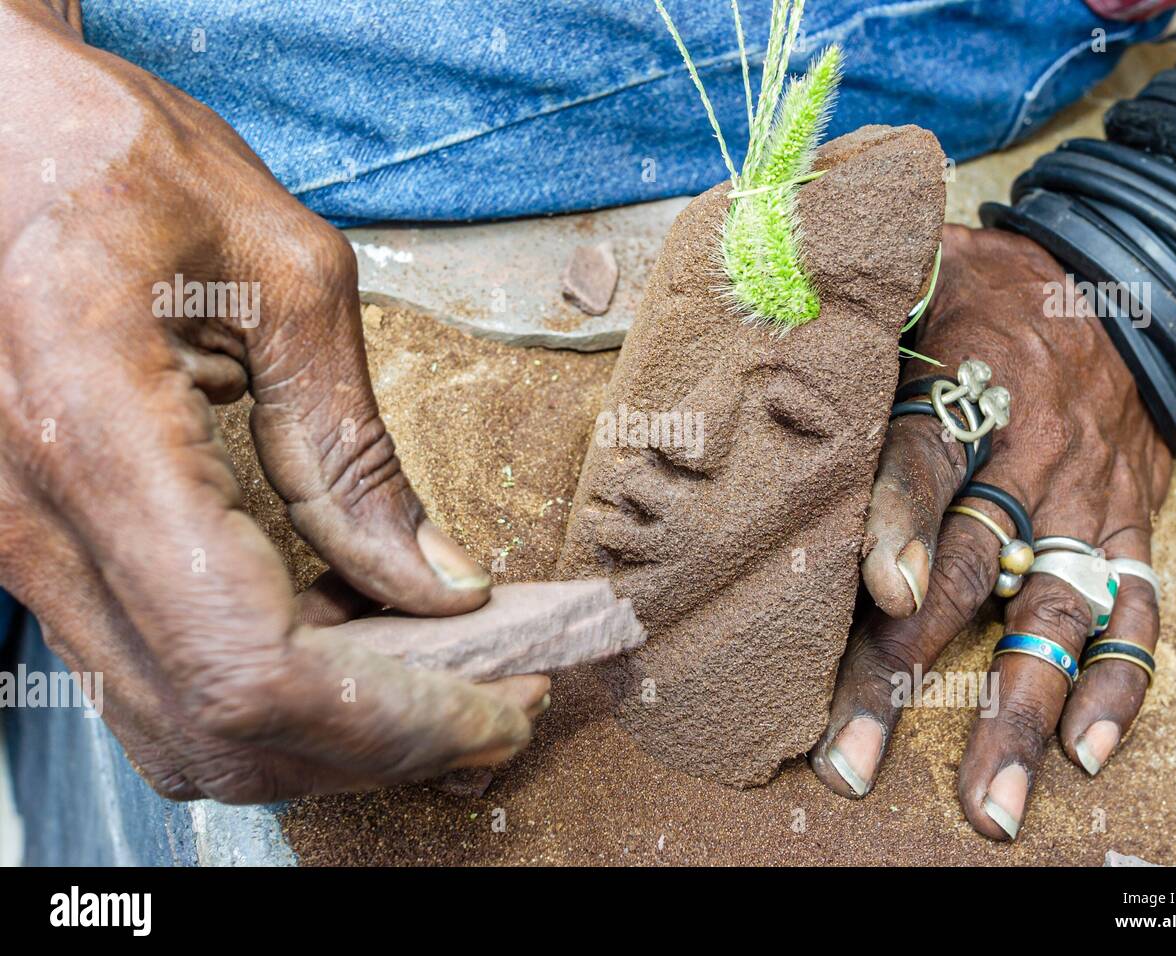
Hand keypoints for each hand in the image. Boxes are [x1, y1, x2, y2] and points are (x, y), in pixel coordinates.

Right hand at [0, 2, 546, 801]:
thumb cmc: (115, 158)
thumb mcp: (280, 273)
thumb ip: (353, 450)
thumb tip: (440, 586)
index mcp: (97, 436)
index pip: (252, 670)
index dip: (392, 719)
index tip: (500, 705)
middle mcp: (36, 524)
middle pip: (221, 729)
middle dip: (381, 741)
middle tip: (498, 700)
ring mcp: (22, 551)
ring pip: (183, 726)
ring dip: (330, 727)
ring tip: (447, 671)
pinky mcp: (41, 549)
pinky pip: (160, 668)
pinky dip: (273, 683)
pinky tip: (355, 627)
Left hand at [810, 224, 1171, 838]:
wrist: (1113, 283)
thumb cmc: (981, 291)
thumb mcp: (917, 273)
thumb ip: (843, 302)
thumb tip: (750, 293)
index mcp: (963, 386)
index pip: (923, 462)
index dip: (898, 526)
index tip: (882, 599)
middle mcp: (1026, 455)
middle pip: (966, 566)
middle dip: (910, 663)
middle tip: (852, 751)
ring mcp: (1081, 502)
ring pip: (1051, 614)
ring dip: (1017, 709)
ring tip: (987, 801)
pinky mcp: (1126, 528)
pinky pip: (1134, 612)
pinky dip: (1117, 683)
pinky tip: (1084, 751)